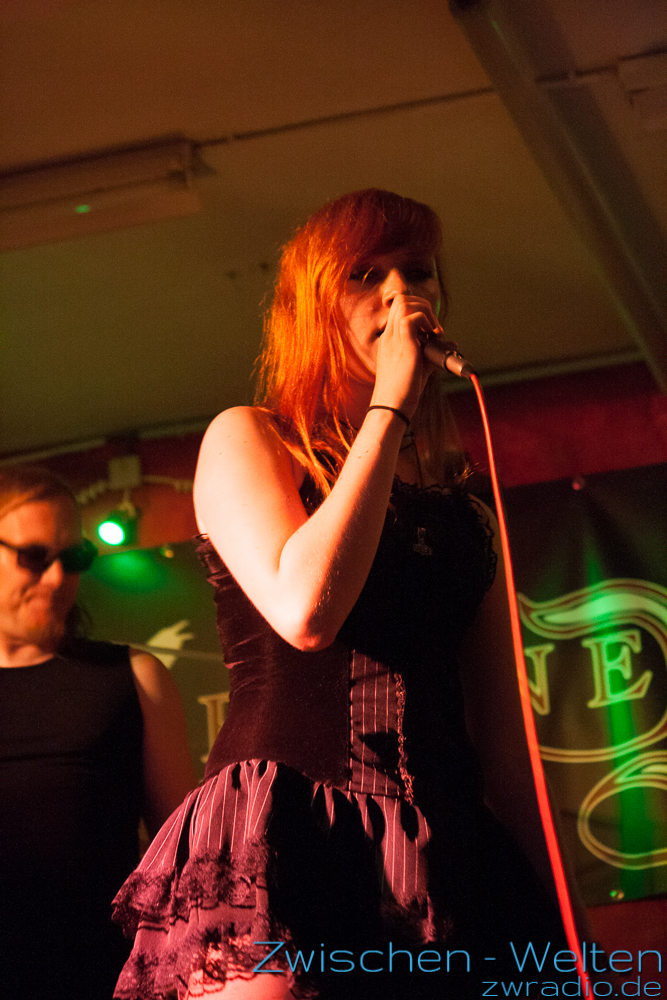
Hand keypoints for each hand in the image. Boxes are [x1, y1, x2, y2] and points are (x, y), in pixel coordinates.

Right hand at [372, 292, 443, 417]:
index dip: (416, 308)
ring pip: (404, 303)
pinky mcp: (403, 345)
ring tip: (434, 331)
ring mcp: (394, 339)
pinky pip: (410, 319)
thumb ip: (433, 353)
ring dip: (424, 311)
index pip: (398, 308)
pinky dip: (425, 322)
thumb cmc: (403, 392)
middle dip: (423, 305)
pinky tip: (432, 337)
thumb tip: (452, 344)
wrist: (392, 408)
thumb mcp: (419, 367)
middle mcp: (390, 336)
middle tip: (434, 327)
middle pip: (401, 300)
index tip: (430, 326)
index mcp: (390, 340)